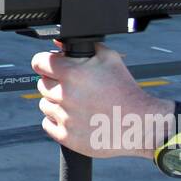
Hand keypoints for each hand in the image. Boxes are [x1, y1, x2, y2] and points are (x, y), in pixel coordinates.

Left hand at [32, 43, 171, 158]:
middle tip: (73, 87)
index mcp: (72, 74)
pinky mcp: (66, 137)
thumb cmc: (126, 89)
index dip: (45, 62)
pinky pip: (47, 124)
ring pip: (44, 104)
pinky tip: (73, 117)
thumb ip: (84, 47)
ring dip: (56, 102)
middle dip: (54, 82)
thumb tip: (60, 43)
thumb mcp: (110, 58)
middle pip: (42, 84)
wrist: (140, 124)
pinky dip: (56, 121)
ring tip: (77, 103)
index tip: (52, 67)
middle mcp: (64, 96)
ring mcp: (64, 118)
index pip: (39, 62)